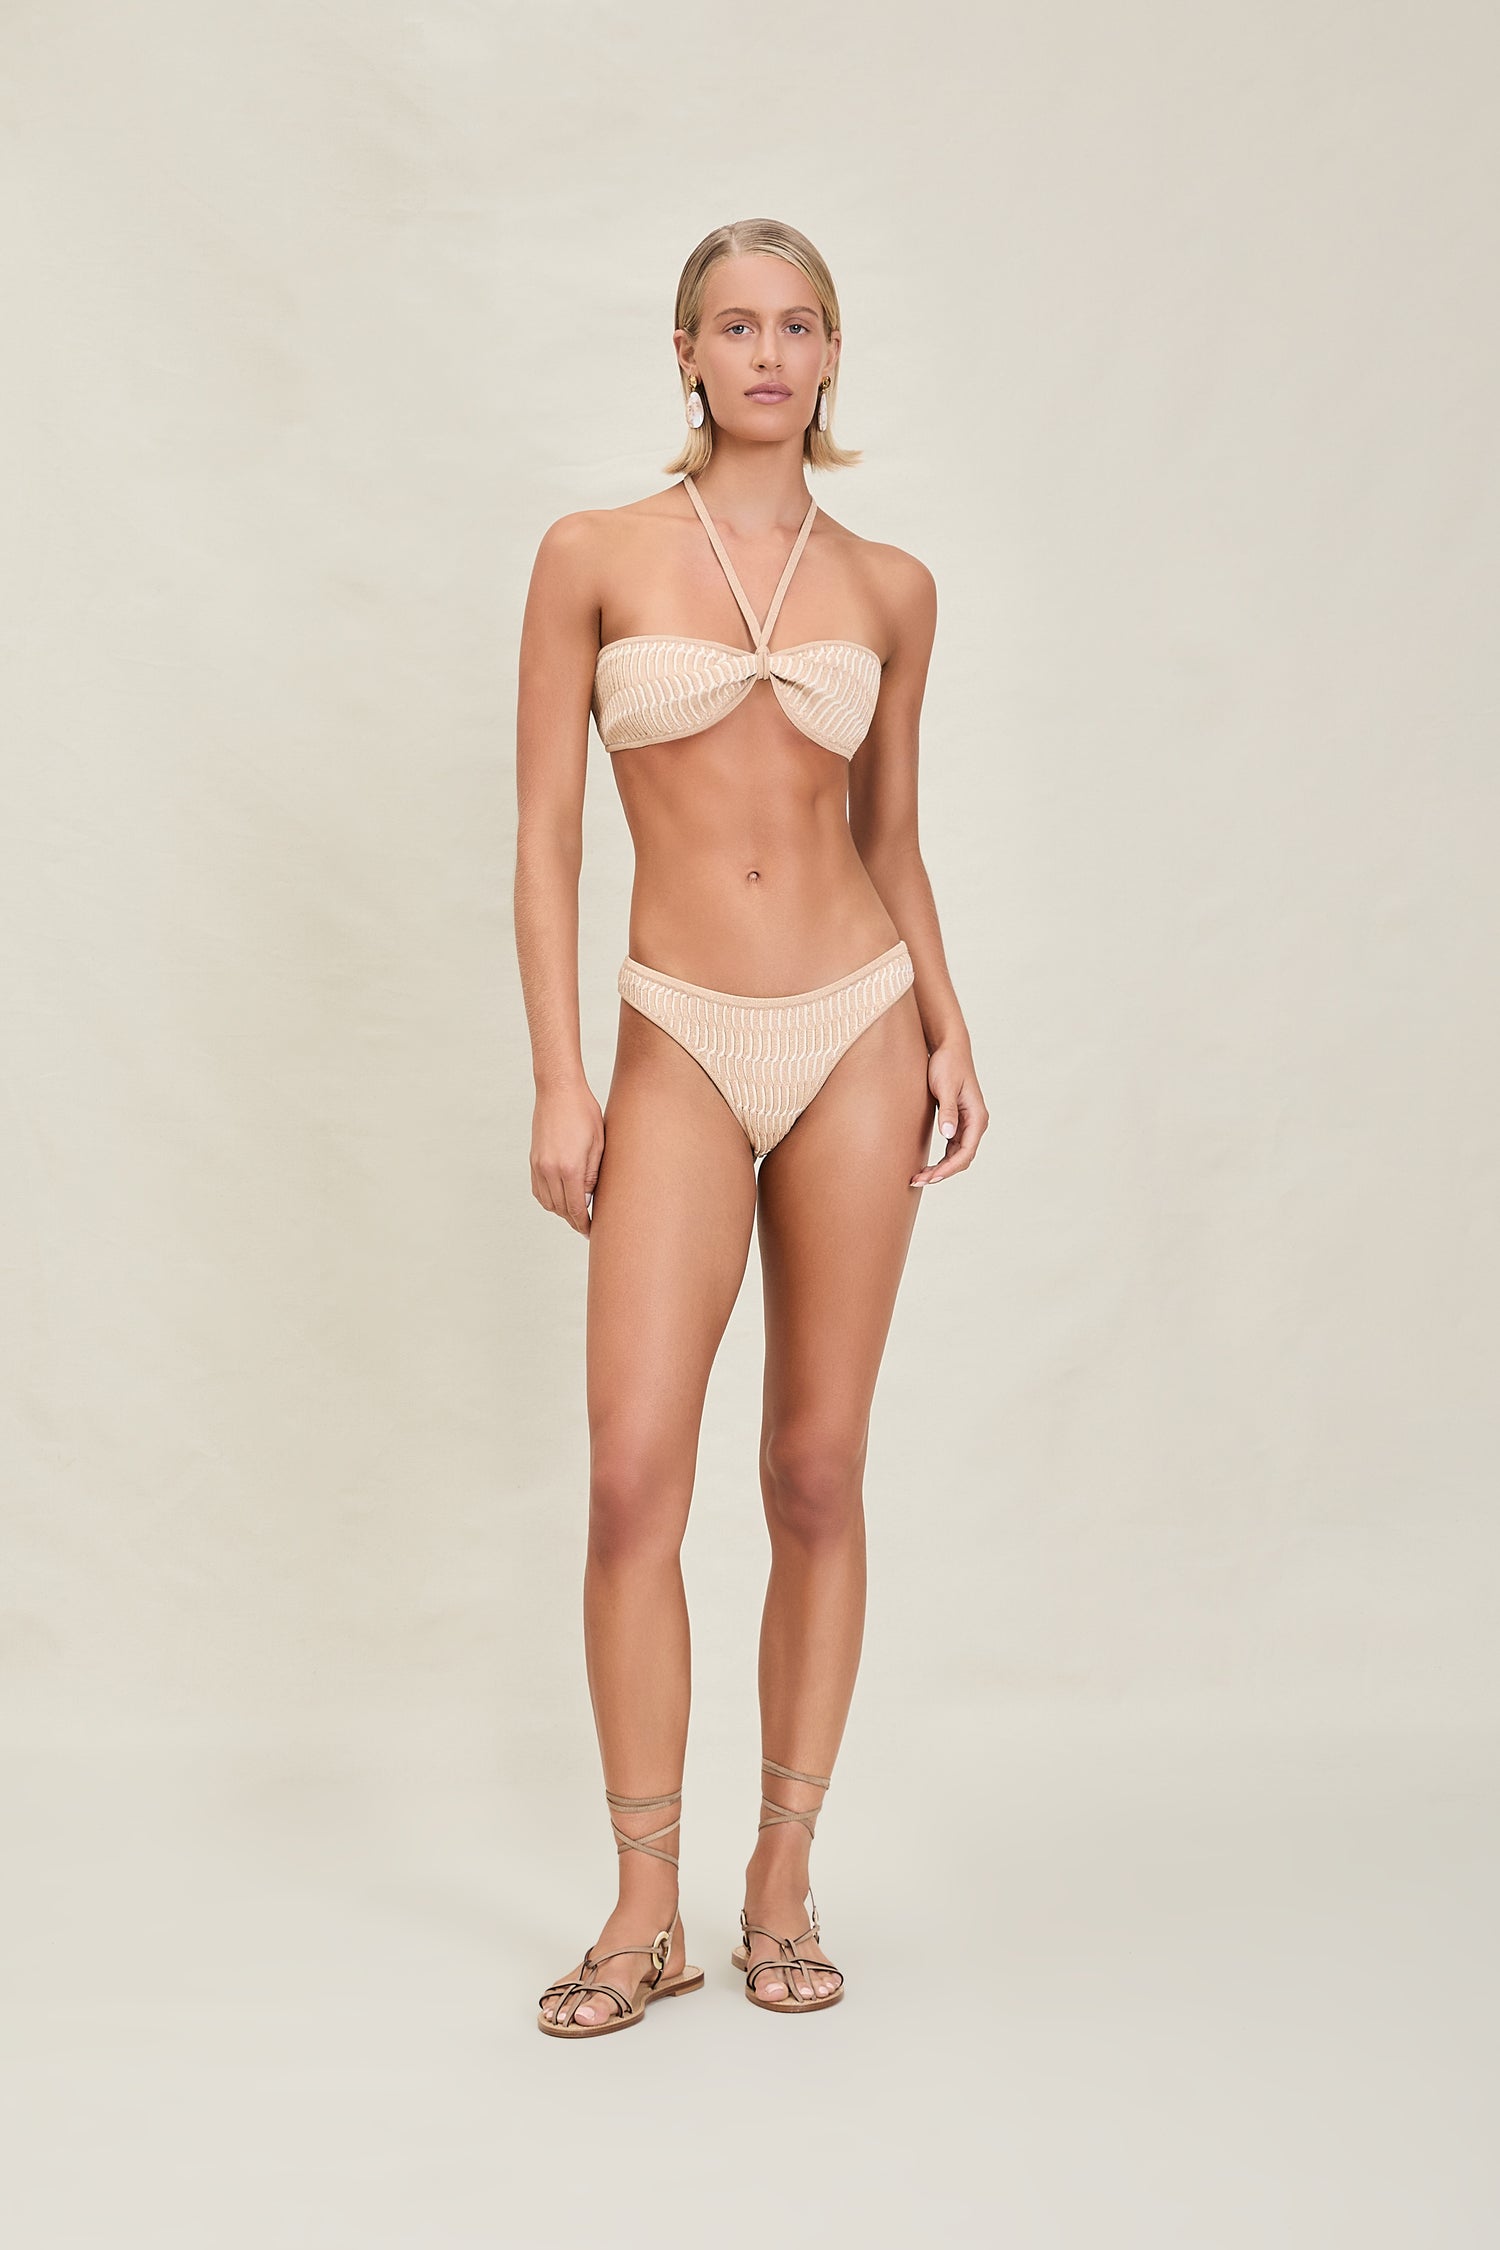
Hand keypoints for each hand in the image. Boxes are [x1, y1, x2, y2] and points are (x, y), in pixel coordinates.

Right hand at [530, 1082, 605, 1234]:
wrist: (558, 1090)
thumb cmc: (584, 1112)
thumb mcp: (598, 1144)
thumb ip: (593, 1175)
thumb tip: (587, 1198)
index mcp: (569, 1168)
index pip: (575, 1208)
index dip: (583, 1224)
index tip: (591, 1231)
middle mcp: (550, 1170)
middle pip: (560, 1209)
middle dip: (573, 1220)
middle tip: (586, 1225)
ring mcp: (538, 1165)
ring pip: (547, 1202)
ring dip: (560, 1211)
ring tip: (575, 1212)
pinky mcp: (533, 1159)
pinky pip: (538, 1190)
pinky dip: (548, 1199)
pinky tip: (560, 1197)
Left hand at [910, 1043, 988, 1186]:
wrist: (949, 1047)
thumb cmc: (948, 1064)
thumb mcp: (945, 1087)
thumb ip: (948, 1111)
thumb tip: (948, 1135)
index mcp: (977, 1117)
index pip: (965, 1153)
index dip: (948, 1169)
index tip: (930, 1177)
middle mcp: (976, 1122)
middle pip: (962, 1158)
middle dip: (942, 1172)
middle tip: (917, 1180)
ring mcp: (967, 1123)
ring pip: (956, 1155)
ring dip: (940, 1168)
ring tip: (918, 1176)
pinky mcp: (958, 1120)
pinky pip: (952, 1147)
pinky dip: (941, 1158)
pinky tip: (926, 1164)